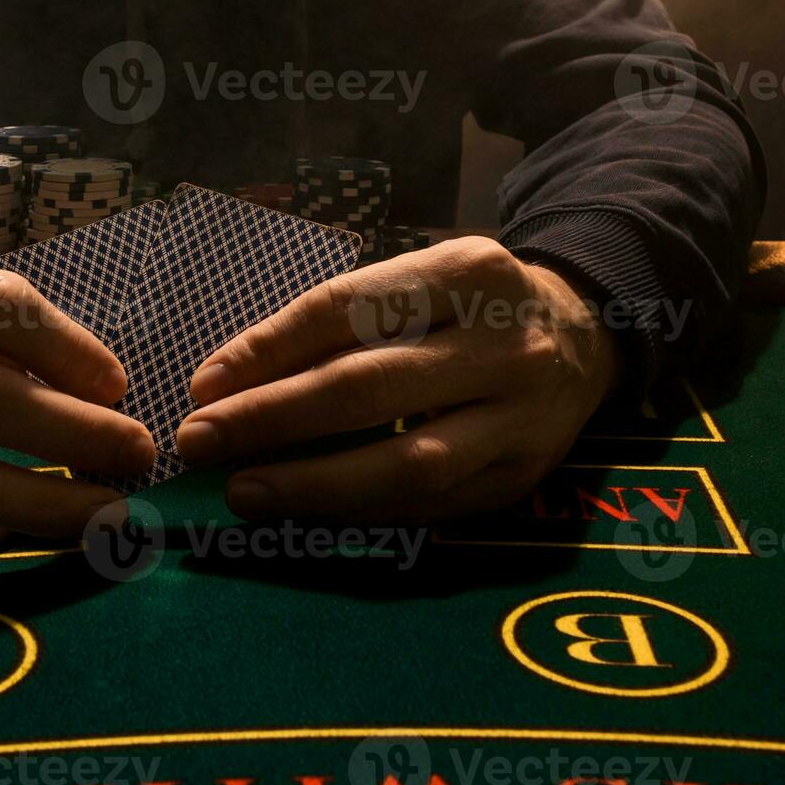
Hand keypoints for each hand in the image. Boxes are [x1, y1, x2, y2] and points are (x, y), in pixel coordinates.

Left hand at [174, 237, 621, 521]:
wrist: (587, 336)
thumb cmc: (469, 308)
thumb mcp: (419, 281)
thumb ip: (341, 322)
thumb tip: (228, 384)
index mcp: (465, 271)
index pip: (346, 309)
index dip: (266, 349)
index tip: (202, 384)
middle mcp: (501, 342)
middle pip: (367, 388)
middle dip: (269, 419)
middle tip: (197, 440)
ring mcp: (520, 416)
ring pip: (404, 463)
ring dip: (310, 484)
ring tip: (241, 491)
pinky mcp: (522, 476)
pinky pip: (429, 507)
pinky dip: (358, 512)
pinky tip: (303, 513)